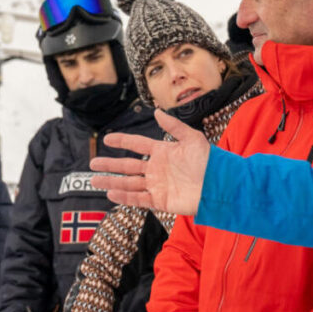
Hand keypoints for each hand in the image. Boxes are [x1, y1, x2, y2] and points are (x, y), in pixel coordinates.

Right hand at [91, 108, 208, 215]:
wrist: (219, 185)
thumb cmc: (209, 161)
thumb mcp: (192, 138)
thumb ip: (173, 126)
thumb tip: (156, 112)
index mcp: (163, 151)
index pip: (137, 145)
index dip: (122, 141)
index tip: (107, 138)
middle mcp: (157, 168)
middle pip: (128, 166)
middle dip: (110, 164)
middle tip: (93, 162)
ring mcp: (157, 185)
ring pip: (129, 183)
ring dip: (112, 181)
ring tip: (94, 180)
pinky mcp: (161, 200)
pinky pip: (139, 198)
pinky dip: (125, 196)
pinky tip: (111, 193)